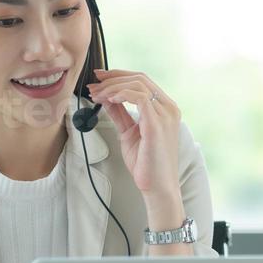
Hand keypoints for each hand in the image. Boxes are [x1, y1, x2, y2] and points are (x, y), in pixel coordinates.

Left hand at [85, 68, 182, 208]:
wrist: (157, 187)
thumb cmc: (146, 163)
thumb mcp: (128, 133)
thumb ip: (120, 114)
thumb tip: (106, 98)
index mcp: (165, 108)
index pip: (142, 81)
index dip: (119, 75)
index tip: (99, 78)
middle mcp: (168, 108)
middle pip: (140, 78)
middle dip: (113, 77)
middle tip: (94, 83)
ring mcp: (165, 115)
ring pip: (138, 85)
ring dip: (113, 87)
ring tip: (97, 95)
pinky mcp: (157, 124)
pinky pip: (139, 98)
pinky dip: (121, 95)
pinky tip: (109, 100)